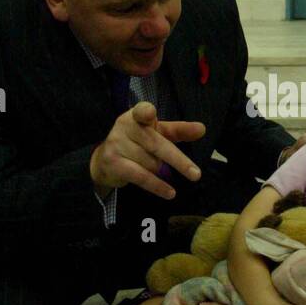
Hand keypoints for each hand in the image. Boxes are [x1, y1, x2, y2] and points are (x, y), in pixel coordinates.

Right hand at [90, 99, 204, 198]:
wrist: (103, 160)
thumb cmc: (137, 142)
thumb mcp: (157, 132)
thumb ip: (179, 130)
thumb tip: (202, 129)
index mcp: (136, 116)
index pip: (142, 111)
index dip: (145, 112)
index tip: (150, 114)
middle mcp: (125, 127)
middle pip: (156, 144)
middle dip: (178, 161)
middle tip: (196, 175)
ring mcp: (117, 145)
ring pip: (151, 164)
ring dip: (161, 171)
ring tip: (161, 170)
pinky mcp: (114, 164)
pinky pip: (141, 177)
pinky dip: (157, 186)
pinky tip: (170, 193)